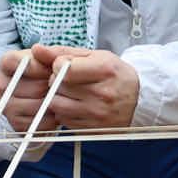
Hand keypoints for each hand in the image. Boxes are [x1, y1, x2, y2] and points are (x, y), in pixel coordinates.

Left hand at [0, 46, 138, 130]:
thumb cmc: (114, 74)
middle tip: (67, 80)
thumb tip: (37, 49)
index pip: (63, 69)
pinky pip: (64, 120)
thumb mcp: (94, 56)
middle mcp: (102, 94)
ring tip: (70, 92)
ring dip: (57, 97)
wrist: (140, 99)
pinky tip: (76, 105)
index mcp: (105, 70)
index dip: (58, 66)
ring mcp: (98, 114)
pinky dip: (64, 112)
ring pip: (56, 105)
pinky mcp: (93, 128)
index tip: (64, 66)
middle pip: (57, 87)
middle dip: (55, 81)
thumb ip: (63, 52)